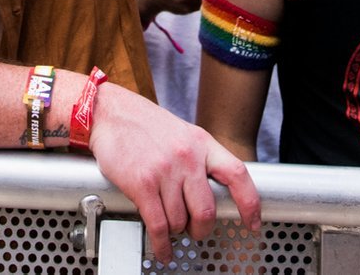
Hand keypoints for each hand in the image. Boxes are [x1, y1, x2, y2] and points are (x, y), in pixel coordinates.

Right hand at [89, 81, 261, 262]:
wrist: (107, 112)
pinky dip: (162, 244)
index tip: (252, 223)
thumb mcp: (181, 132)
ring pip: (180, 221)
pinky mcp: (142, 184)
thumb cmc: (142, 124)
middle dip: (202, 229)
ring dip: (175, 231)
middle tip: (195, 231)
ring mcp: (165, 171)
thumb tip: (214, 189)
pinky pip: (158, 226)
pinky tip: (162, 248)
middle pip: (207, 210)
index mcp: (201, 143)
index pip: (237, 175)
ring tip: (168, 226)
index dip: (249, 203)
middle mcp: (187, 157)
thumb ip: (199, 157)